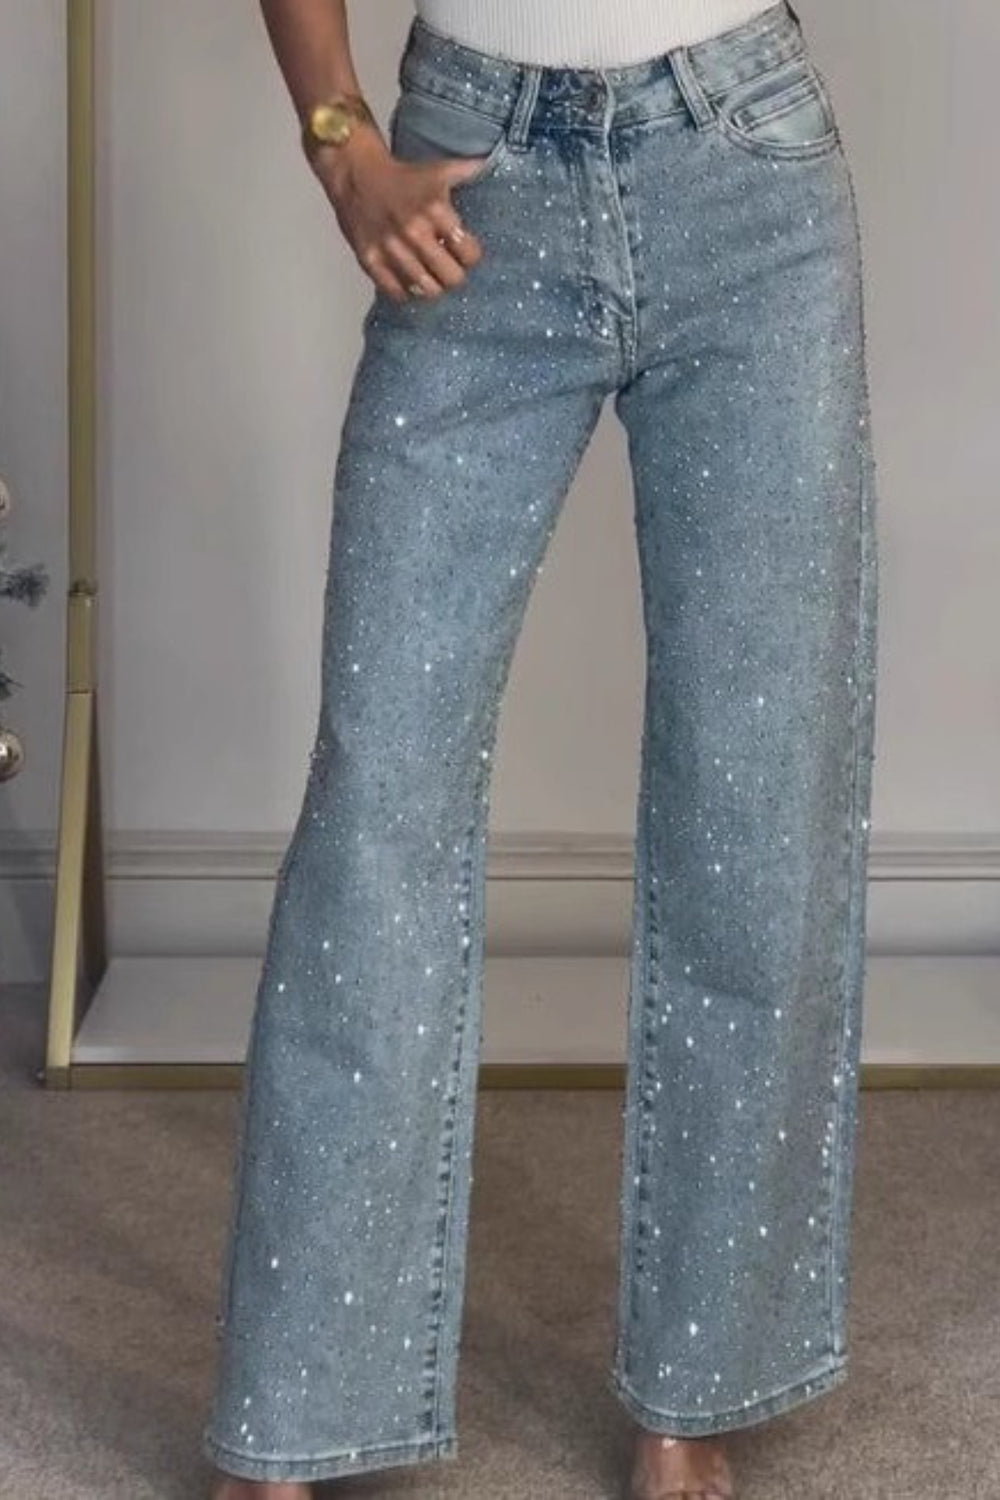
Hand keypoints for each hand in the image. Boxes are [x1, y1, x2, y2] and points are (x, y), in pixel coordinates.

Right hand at [312, 125, 486, 302]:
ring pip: (427, 289)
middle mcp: (415, 232)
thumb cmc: (401, 176)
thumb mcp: (437, 170)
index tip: (467, 254)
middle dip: (456, 275)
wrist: (356, 174)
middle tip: (451, 269)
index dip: (472, 257)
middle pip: (452, 277)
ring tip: (433, 278)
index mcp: (435, 210)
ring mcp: (392, 249)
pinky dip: (407, 292)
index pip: (469, 253)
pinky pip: (397, 292)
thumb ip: (466, 171)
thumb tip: (491, 163)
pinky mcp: (371, 260)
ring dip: (434, 286)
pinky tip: (410, 282)